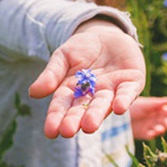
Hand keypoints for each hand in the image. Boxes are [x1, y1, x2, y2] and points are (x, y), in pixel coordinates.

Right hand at [29, 20, 145, 138]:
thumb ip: (51, 74)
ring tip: (89, 126)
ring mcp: (112, 90)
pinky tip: (119, 108)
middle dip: (75, 120)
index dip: (56, 119)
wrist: (108, 35)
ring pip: (104, 104)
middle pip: (82, 109)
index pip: (62, 106)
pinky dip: (124, 100)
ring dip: (97, 115)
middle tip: (67, 132)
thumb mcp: (62, 57)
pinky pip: (128, 92)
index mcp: (72, 91)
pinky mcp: (132, 82)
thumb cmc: (81, 49)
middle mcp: (92, 96)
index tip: (50, 132)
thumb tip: (33, 93)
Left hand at [129, 96, 166, 139]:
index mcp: (157, 109)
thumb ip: (155, 103)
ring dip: (162, 129)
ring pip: (160, 129)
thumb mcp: (144, 103)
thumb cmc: (131, 106)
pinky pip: (151, 135)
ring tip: (160, 128)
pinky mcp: (144, 134)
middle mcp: (155, 118)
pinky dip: (153, 134)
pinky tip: (153, 132)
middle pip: (166, 121)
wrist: (116, 114)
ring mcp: (150, 126)